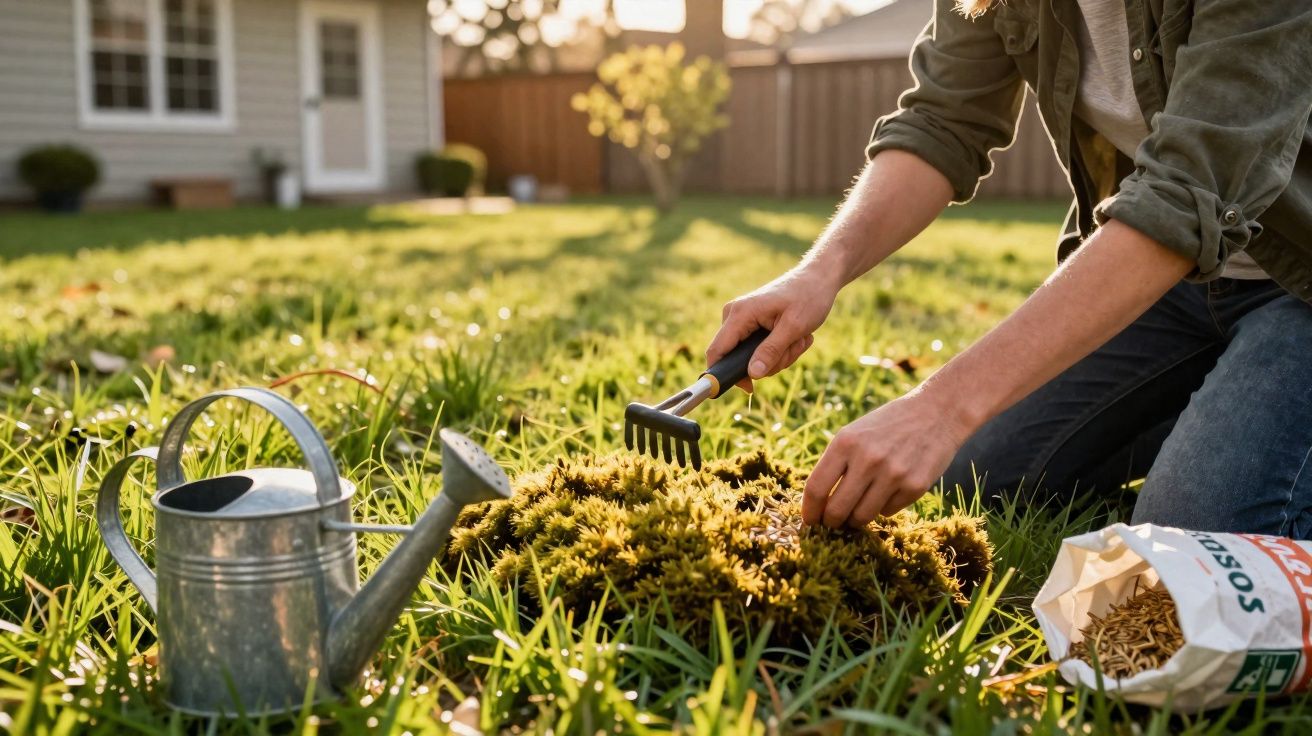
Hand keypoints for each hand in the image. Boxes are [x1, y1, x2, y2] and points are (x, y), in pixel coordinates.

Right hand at [706, 267, 839, 391]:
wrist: (818, 279)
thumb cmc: (808, 297)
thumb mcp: (793, 327)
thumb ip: (771, 351)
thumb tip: (752, 374)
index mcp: (740, 314)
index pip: (717, 351)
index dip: (723, 374)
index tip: (747, 388)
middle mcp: (735, 317)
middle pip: (740, 359)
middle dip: (771, 361)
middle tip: (795, 347)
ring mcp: (744, 321)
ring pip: (755, 358)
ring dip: (781, 356)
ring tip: (799, 338)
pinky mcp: (753, 325)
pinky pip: (761, 350)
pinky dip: (782, 349)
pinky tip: (797, 337)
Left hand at [802, 390, 973, 527]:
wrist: (936, 412)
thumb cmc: (888, 425)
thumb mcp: (855, 433)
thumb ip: (836, 464)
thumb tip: (817, 504)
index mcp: (846, 442)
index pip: (816, 488)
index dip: (810, 511)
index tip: (810, 520)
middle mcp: (868, 459)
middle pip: (837, 510)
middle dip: (831, 521)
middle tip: (833, 522)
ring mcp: (893, 474)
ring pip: (862, 517)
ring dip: (856, 518)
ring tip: (859, 508)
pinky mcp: (915, 486)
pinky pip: (888, 512)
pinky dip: (883, 507)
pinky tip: (889, 490)